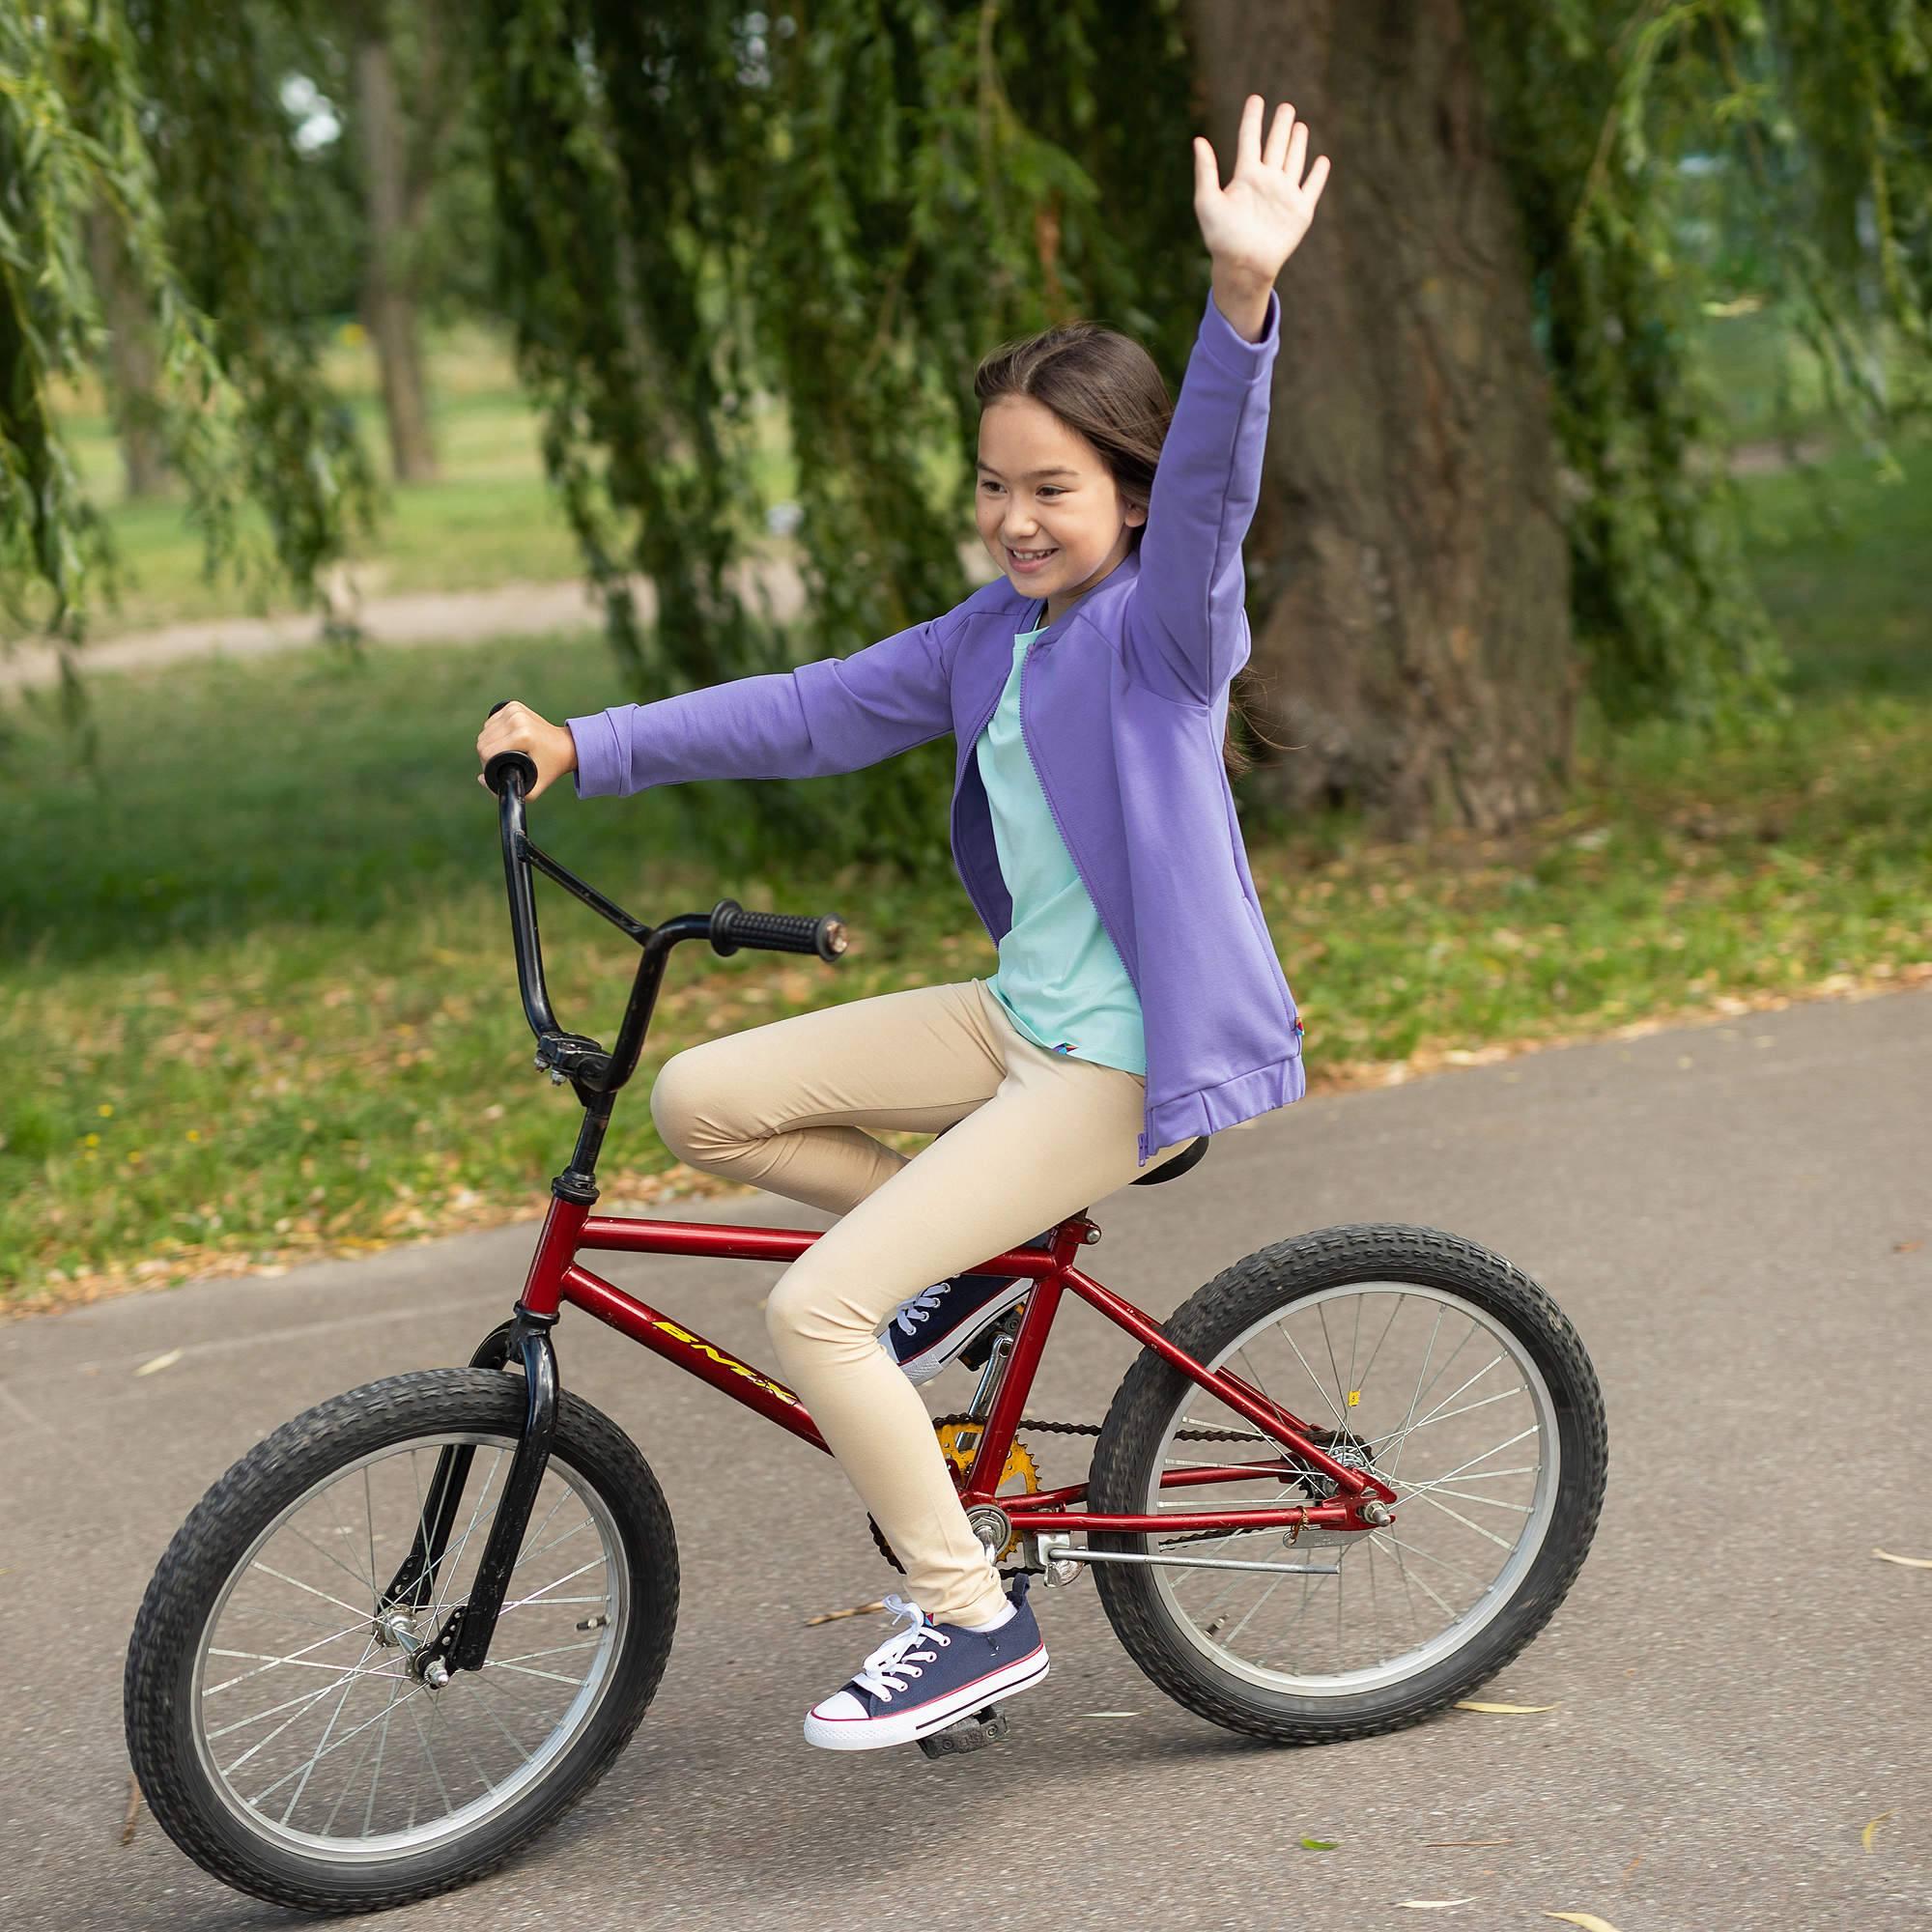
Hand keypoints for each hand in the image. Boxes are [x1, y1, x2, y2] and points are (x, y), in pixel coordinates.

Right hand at [475, 700, 577, 800]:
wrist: (565, 747)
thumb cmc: (549, 769)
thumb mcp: (533, 789)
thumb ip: (505, 791)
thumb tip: (480, 778)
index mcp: (523, 736)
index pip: (487, 751)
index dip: (487, 765)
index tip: (499, 770)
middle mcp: (517, 719)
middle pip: (483, 740)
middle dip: (487, 755)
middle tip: (501, 763)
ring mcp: (515, 710)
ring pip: (485, 731)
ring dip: (490, 743)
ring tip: (505, 752)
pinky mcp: (513, 706)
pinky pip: (491, 722)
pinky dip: (494, 732)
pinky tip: (506, 739)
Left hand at [1193, 95, 1330, 288]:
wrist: (1243, 265)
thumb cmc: (1221, 237)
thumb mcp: (1207, 201)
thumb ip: (1205, 171)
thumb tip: (1198, 140)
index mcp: (1245, 177)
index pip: (1249, 140)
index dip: (1252, 119)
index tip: (1256, 99)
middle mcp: (1266, 181)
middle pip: (1275, 146)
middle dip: (1280, 126)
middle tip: (1285, 107)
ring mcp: (1284, 195)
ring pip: (1293, 161)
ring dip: (1297, 143)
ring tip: (1299, 125)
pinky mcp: (1300, 211)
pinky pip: (1312, 187)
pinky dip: (1318, 174)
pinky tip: (1322, 160)